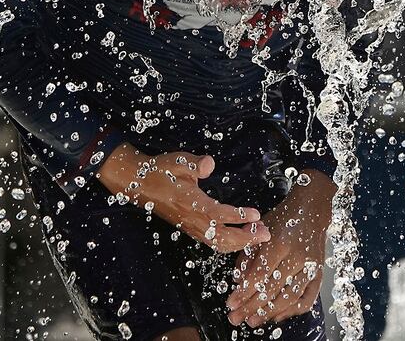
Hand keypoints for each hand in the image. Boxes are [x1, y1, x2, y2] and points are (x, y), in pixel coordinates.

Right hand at [98, 143, 270, 252]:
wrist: (138, 183)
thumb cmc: (161, 170)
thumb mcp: (178, 161)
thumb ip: (196, 164)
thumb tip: (210, 163)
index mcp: (190, 203)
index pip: (218, 214)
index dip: (238, 216)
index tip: (257, 215)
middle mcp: (191, 219)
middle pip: (221, 237)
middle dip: (245, 238)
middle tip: (266, 234)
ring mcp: (190, 226)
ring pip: (217, 243)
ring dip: (239, 243)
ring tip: (258, 237)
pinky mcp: (189, 228)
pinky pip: (211, 243)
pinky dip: (228, 245)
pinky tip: (240, 240)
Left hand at [226, 170, 334, 327]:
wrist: (312, 210)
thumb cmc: (282, 219)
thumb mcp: (260, 229)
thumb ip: (248, 254)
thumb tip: (238, 281)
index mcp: (279, 243)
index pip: (259, 275)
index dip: (244, 292)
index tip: (230, 304)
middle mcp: (297, 257)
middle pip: (272, 289)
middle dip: (251, 307)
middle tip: (236, 318)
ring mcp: (311, 267)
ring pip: (289, 297)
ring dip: (269, 312)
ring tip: (252, 322)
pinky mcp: (319, 273)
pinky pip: (307, 298)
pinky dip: (292, 311)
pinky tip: (277, 317)